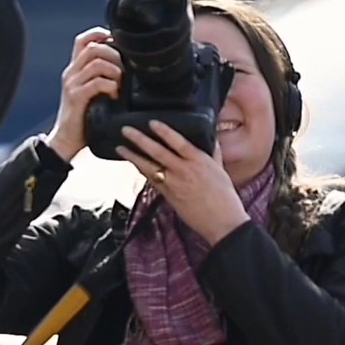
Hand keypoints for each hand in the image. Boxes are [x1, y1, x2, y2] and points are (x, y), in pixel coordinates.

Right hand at [45, 28, 122, 162]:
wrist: (67, 139)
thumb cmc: (85, 116)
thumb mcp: (93, 91)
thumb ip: (103, 76)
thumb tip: (128, 65)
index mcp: (75, 69)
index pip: (84, 40)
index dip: (101, 34)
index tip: (117, 44)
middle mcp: (71, 73)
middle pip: (94, 48)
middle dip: (114, 55)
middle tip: (124, 70)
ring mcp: (72, 84)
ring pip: (97, 63)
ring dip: (115, 71)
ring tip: (120, 85)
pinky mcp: (75, 97)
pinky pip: (97, 82)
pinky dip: (111, 86)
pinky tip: (114, 96)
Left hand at [115, 121, 250, 244]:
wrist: (222, 221)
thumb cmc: (224, 196)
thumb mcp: (220, 169)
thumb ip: (212, 152)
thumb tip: (211, 137)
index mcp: (199, 161)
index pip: (179, 142)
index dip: (164, 131)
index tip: (152, 122)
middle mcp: (184, 170)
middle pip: (157, 152)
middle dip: (139, 139)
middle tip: (126, 130)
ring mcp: (173, 183)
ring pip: (148, 167)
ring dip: (132, 156)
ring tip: (120, 148)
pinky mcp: (167, 195)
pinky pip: (151, 180)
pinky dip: (141, 170)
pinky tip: (133, 164)